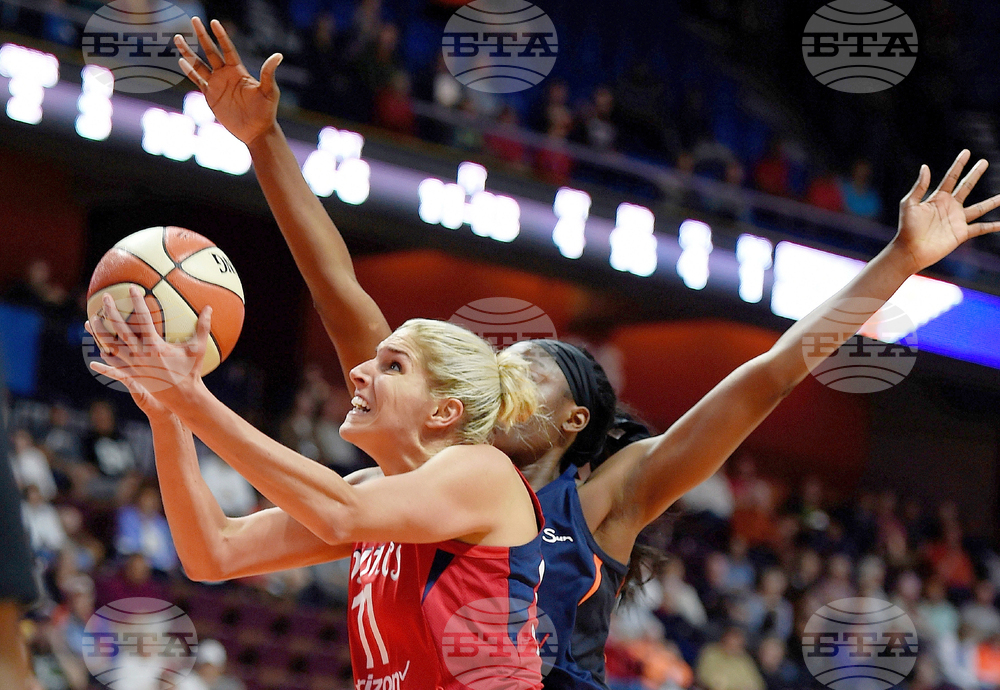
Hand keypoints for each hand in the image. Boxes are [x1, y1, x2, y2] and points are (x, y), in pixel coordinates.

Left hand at [86, 286, 211, 410]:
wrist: (183, 396)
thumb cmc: (191, 371)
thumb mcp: (198, 348)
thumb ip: (203, 327)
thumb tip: (210, 308)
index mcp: (154, 345)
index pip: (143, 319)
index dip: (137, 302)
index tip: (132, 289)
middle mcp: (140, 354)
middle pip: (119, 329)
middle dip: (111, 311)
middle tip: (106, 298)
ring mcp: (133, 365)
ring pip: (110, 346)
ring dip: (99, 333)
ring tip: (90, 320)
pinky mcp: (132, 375)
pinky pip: (114, 368)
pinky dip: (103, 365)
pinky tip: (94, 360)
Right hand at [174, 17, 281, 146]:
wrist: (256, 131)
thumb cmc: (266, 111)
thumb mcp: (269, 91)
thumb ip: (268, 73)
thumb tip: (278, 55)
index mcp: (238, 71)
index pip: (227, 49)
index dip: (221, 36)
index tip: (214, 22)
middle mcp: (226, 74)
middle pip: (210, 51)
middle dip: (202, 36)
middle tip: (194, 20)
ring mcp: (217, 84)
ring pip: (199, 64)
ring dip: (189, 52)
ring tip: (178, 38)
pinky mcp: (210, 96)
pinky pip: (197, 80)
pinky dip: (189, 71)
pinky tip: (181, 61)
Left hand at [894, 149, 999, 272]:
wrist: (910, 249)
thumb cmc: (907, 227)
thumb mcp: (909, 204)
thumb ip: (919, 187)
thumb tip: (925, 167)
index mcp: (938, 198)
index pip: (951, 177)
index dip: (959, 165)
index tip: (967, 152)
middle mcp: (950, 206)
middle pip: (967, 186)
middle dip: (975, 174)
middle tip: (984, 162)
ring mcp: (957, 219)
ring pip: (979, 207)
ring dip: (992, 201)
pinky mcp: (961, 233)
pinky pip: (981, 228)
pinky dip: (992, 226)